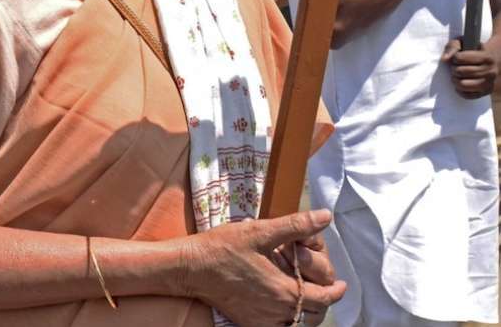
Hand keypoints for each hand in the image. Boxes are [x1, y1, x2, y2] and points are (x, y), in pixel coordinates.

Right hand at [182, 210, 346, 325]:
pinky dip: (285, 318)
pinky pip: (276, 326)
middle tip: (320, 285)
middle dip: (322, 300)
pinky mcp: (248, 322)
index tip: (342, 285)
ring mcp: (261, 320)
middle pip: (313, 314)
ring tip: (301, 294)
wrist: (190, 268)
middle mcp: (276, 311)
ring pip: (296, 322)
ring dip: (304, 310)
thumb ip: (296, 225)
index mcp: (284, 289)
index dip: (337, 291)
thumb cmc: (222, 248)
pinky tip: (278, 302)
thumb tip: (325, 216)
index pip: (324, 298)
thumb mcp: (259, 231)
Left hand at [442, 38, 496, 97]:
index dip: (455, 58)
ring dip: (455, 80)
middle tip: (456, 67)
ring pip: (463, 84)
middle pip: (460, 71)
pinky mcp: (486, 93)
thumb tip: (445, 59)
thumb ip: (453, 46)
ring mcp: (489, 83)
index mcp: (486, 57)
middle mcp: (491, 71)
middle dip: (454, 69)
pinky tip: (461, 83)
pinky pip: (467, 95)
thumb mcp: (463, 42)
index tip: (458, 57)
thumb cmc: (472, 51)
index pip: (460, 58)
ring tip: (457, 76)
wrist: (489, 62)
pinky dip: (460, 90)